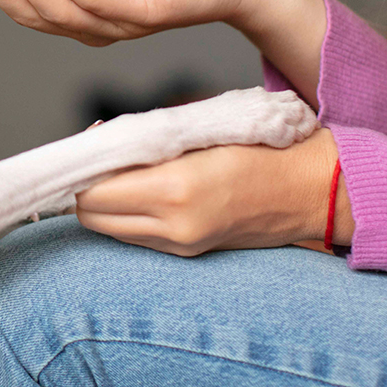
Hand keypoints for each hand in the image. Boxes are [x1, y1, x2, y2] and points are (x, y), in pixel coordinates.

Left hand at [74, 127, 354, 255]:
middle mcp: (173, 225)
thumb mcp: (195, 133)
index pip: (93, 193)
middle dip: (85, 189)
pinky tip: (137, 191)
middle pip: (91, 217)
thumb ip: (143, 141)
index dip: (80, 171)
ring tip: (117, 173)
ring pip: (109, 230)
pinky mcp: (187, 253)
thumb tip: (99, 140)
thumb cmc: (255, 147)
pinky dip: (124, 215)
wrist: (305, 188)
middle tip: (97, 160)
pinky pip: (134, 236)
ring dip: (102, 204)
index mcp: (174, 188)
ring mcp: (180, 244)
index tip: (86, 150)